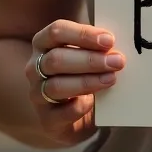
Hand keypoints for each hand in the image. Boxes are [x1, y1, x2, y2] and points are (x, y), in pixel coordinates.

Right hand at [26, 20, 125, 146]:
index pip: (57, 31)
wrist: (73, 113)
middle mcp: (34, 67)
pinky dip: (78, 107)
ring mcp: (36, 94)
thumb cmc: (81, 71)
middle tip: (117, 61)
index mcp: (43, 43)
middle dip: (90, 60)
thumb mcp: (86, 51)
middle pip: (56, 59)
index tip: (109, 40)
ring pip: (57, 86)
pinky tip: (93, 102)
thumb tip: (115, 43)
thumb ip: (96, 44)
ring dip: (87, 82)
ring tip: (111, 79)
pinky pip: (59, 113)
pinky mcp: (46, 120)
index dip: (83, 34)